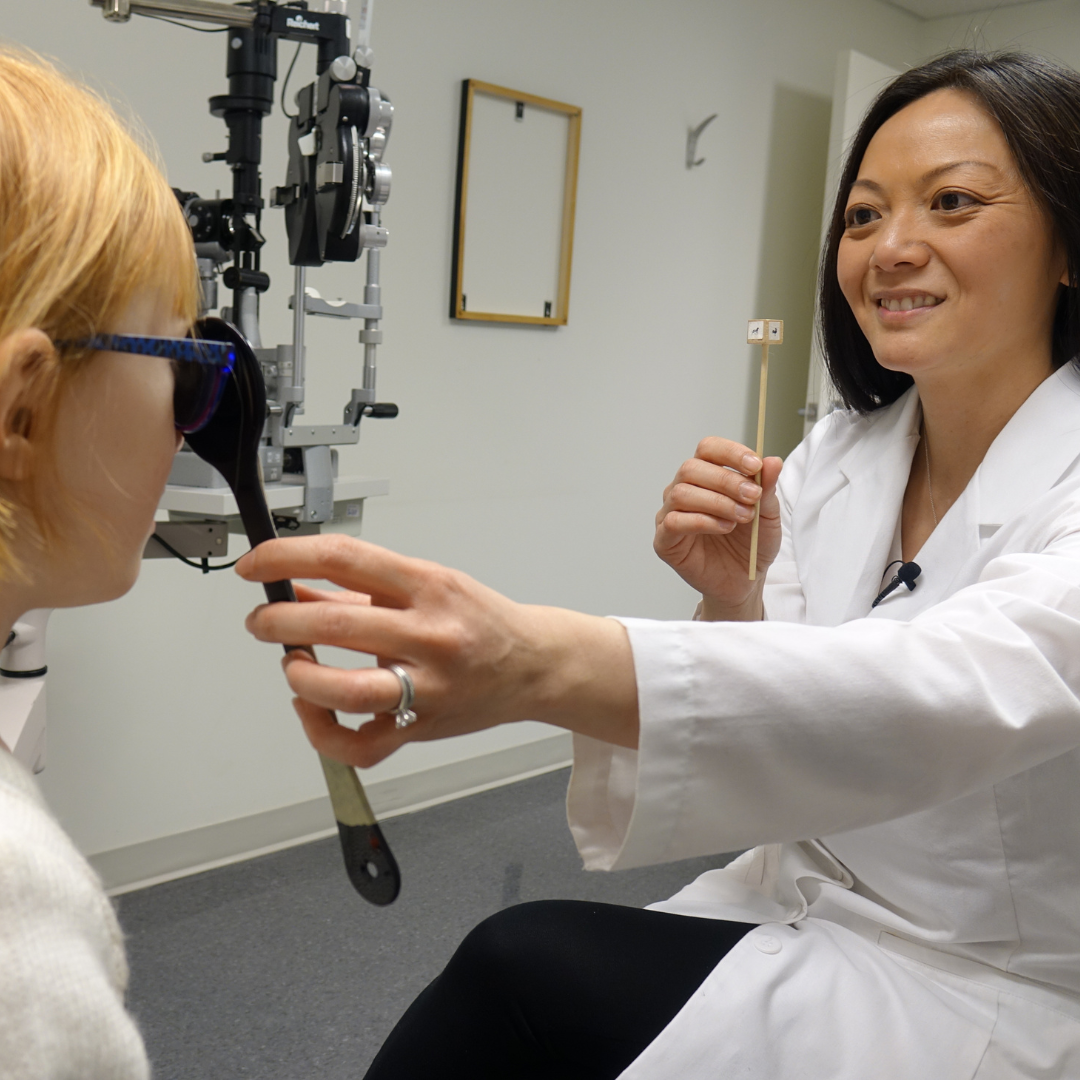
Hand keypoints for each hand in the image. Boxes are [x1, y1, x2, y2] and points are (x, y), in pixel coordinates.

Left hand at [236, 536, 637, 766]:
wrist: (533, 664)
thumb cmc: (478, 622)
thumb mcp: (426, 585)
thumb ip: (359, 589)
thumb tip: (294, 588)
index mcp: (428, 586)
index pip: (343, 559)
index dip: (286, 558)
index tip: (256, 564)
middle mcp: (429, 634)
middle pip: (334, 623)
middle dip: (277, 621)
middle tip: (262, 621)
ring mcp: (429, 686)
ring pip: (346, 691)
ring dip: (300, 677)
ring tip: (292, 665)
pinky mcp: (424, 727)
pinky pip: (362, 744)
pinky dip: (324, 732)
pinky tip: (315, 711)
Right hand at [654, 438, 782, 618]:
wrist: (744, 581)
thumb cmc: (751, 545)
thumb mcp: (768, 515)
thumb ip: (767, 488)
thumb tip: (772, 461)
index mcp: (706, 475)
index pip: (708, 449)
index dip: (730, 453)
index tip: (755, 466)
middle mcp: (683, 490)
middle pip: (691, 468)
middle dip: (726, 480)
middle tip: (752, 497)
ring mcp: (670, 514)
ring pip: (681, 493)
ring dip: (717, 502)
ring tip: (741, 517)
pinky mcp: (664, 540)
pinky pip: (674, 522)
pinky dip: (702, 521)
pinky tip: (724, 528)